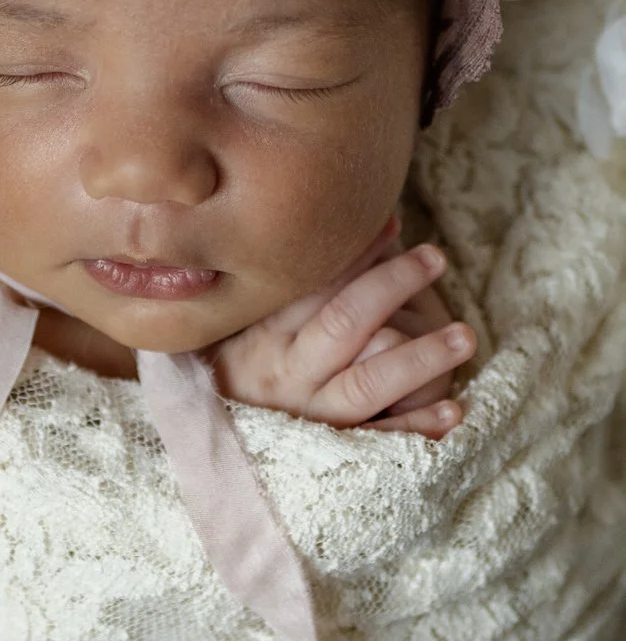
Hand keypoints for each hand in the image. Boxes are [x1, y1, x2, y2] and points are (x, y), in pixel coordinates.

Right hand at [198, 218, 475, 438]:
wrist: (214, 456)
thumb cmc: (240, 375)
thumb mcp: (247, 330)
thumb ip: (285, 294)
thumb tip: (330, 237)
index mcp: (265, 334)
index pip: (315, 284)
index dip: (356, 251)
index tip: (393, 223)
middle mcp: (287, 372)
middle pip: (345, 321)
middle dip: (393, 283)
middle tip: (435, 257)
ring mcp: (311, 414)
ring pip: (368, 381)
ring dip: (421, 357)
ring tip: (463, 335)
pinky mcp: (332, 452)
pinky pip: (380, 437)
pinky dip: (418, 425)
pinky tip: (454, 410)